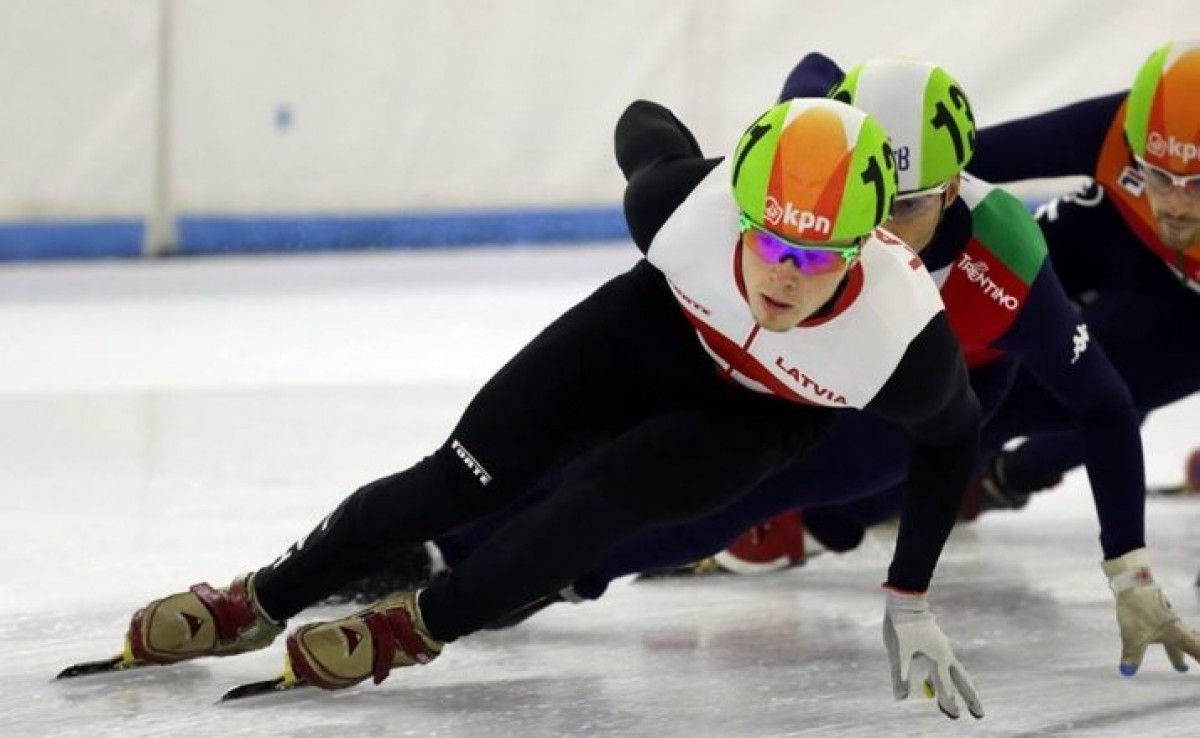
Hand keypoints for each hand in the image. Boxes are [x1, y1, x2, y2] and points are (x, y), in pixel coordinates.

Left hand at [882, 586, 983, 719]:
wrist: (906, 601)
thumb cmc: (901, 626)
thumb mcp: (897, 652)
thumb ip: (899, 675)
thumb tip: (900, 699)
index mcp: (937, 657)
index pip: (945, 686)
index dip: (949, 702)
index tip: (954, 715)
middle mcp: (945, 655)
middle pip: (962, 681)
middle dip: (971, 699)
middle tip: (980, 716)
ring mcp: (943, 649)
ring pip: (957, 674)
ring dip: (962, 690)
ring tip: (964, 706)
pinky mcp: (937, 645)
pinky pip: (945, 666)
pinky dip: (945, 679)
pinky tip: (934, 687)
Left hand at [1101, 548, 1199, 674]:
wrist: (1133, 582)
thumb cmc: (1138, 610)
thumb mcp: (1132, 637)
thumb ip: (1132, 655)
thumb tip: (1127, 672)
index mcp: (1177, 634)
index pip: (1197, 651)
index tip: (1196, 668)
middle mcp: (1177, 625)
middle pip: (1191, 644)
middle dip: (1194, 657)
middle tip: (1189, 669)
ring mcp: (1169, 617)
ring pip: (1180, 637)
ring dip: (1179, 651)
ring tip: (1179, 661)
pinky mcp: (1159, 610)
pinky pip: (1170, 628)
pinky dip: (1172, 638)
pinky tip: (1162, 635)